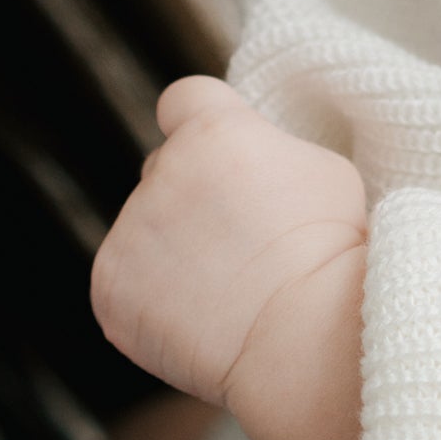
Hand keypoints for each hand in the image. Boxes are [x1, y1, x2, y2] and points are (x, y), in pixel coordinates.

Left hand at [92, 77, 368, 439]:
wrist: (306, 339)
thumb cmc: (332, 255)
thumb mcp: (323, 171)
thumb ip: (269, 153)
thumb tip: (249, 163)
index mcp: (213, 130)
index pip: (183, 100)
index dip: (201, 125)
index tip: (218, 157)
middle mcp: (159, 171)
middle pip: (165, 171)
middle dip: (194, 199)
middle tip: (243, 244)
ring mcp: (128, 232)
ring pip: (146, 231)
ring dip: (175, 252)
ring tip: (231, 291)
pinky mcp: (108, 288)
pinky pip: (126, 284)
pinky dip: (154, 301)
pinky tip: (201, 319)